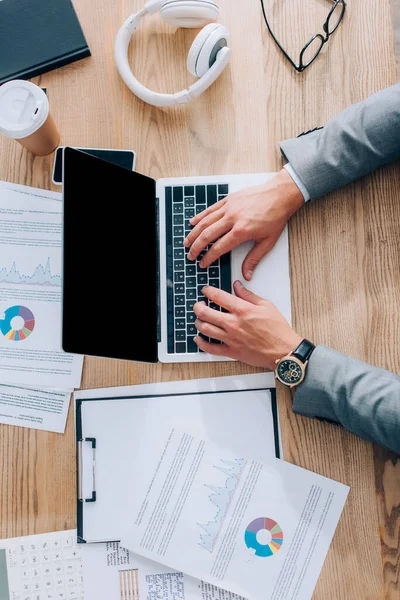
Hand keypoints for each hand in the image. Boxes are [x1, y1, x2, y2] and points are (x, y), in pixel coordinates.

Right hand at [184, 168, 303, 279]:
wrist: (280, 195)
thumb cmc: (275, 217)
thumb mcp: (267, 242)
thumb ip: (254, 259)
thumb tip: (247, 274)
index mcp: (241, 231)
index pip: (219, 248)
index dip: (208, 258)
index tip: (203, 264)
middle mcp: (232, 219)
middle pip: (207, 235)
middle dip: (196, 247)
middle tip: (190, 255)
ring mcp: (229, 208)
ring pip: (205, 222)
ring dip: (194, 233)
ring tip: (187, 242)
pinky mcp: (228, 199)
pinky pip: (210, 209)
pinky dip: (200, 216)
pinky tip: (193, 222)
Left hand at [193, 281, 301, 369]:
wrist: (283, 351)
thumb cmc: (278, 330)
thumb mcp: (266, 305)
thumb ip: (249, 295)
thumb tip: (238, 285)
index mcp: (242, 310)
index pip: (218, 296)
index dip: (207, 291)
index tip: (205, 290)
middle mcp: (234, 323)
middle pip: (205, 312)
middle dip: (197, 306)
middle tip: (198, 305)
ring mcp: (231, 338)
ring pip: (204, 329)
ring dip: (198, 322)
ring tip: (199, 319)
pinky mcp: (231, 351)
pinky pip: (210, 348)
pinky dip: (201, 343)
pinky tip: (198, 338)